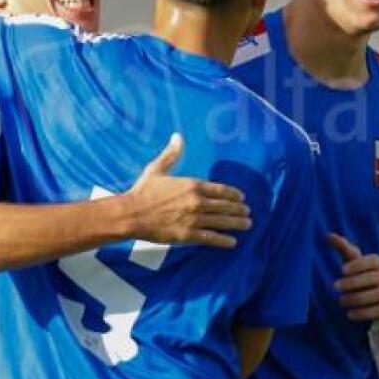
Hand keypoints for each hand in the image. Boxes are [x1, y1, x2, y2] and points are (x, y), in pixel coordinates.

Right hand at [127, 134, 250, 247]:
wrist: (130, 214)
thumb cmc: (142, 191)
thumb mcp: (157, 169)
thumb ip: (171, 154)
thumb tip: (178, 136)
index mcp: (192, 185)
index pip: (221, 190)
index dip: (234, 194)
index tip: (242, 198)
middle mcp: (196, 202)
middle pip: (225, 206)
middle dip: (239, 209)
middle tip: (248, 212)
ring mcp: (193, 219)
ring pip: (222, 222)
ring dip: (237, 223)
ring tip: (247, 224)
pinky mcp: (187, 235)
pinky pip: (210, 238)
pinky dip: (223, 240)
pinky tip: (233, 242)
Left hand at [329, 233, 378, 321]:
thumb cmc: (363, 275)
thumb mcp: (353, 261)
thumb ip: (343, 248)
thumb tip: (328, 235)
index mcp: (378, 262)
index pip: (372, 261)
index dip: (359, 265)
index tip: (342, 269)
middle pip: (374, 278)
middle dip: (354, 283)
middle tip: (335, 286)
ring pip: (377, 295)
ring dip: (357, 299)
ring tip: (341, 301)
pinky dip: (364, 313)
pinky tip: (350, 314)